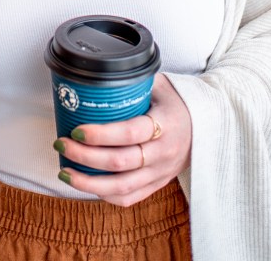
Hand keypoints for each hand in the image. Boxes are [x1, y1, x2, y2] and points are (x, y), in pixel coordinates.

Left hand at [54, 73, 191, 206]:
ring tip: (64, 171)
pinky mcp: (158, 184)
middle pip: (120, 162)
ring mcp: (161, 172)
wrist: (209, 125)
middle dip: (85, 156)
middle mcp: (164, 152)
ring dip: (88, 182)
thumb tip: (96, 73)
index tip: (77, 130)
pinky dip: (104, 194)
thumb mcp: (160, 84)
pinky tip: (86, 184)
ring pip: (122, 186)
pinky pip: (129, 198)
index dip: (101, 134)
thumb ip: (134, 82)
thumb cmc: (178, 100)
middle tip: (61, 144)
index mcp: (166, 123)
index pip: (131, 133)